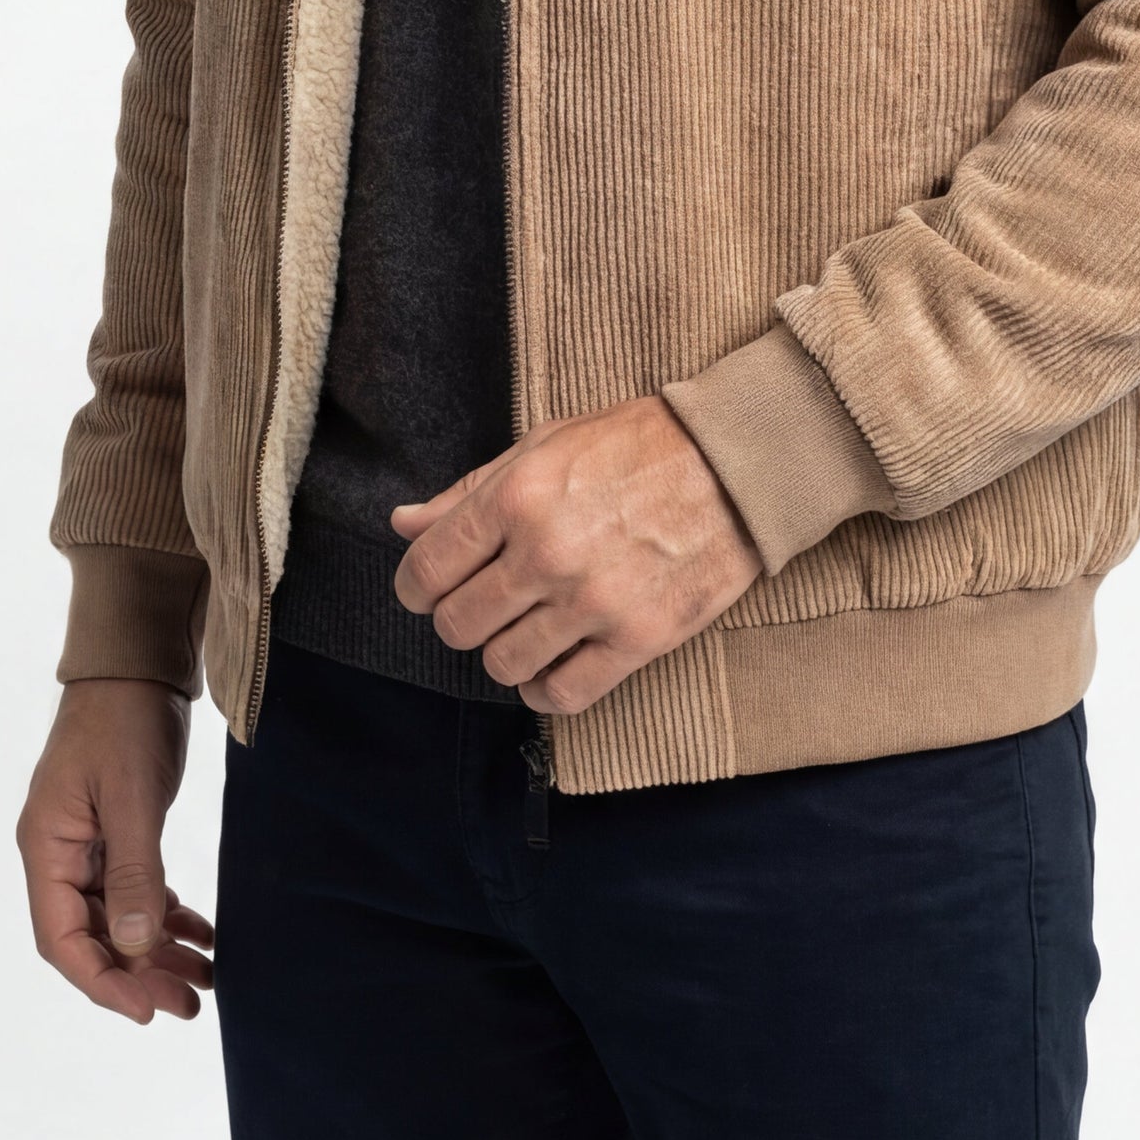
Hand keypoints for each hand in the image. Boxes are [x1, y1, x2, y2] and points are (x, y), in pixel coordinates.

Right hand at [16, 678, 213, 1024]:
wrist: (138, 661)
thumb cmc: (124, 719)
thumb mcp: (132, 796)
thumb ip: (134, 871)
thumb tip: (136, 946)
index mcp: (46, 848)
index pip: (62, 939)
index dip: (102, 981)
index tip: (146, 1010)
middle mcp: (60, 854)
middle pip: (93, 936)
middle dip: (139, 975)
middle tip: (190, 1004)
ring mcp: (88, 845)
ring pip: (120, 919)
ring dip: (158, 952)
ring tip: (204, 981)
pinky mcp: (117, 832)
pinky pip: (137, 891)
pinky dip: (166, 916)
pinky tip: (200, 935)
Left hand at [391, 396, 759, 715]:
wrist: (735, 462)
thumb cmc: (636, 445)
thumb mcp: (544, 446)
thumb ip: (469, 492)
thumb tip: (404, 525)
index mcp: (516, 497)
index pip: (426, 572)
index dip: (415, 588)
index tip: (428, 589)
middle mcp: (547, 554)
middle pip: (458, 626)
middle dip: (459, 619)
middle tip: (484, 603)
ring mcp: (594, 602)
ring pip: (504, 665)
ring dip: (504, 652)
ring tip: (526, 627)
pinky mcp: (638, 639)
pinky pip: (564, 695)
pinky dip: (547, 688)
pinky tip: (554, 663)